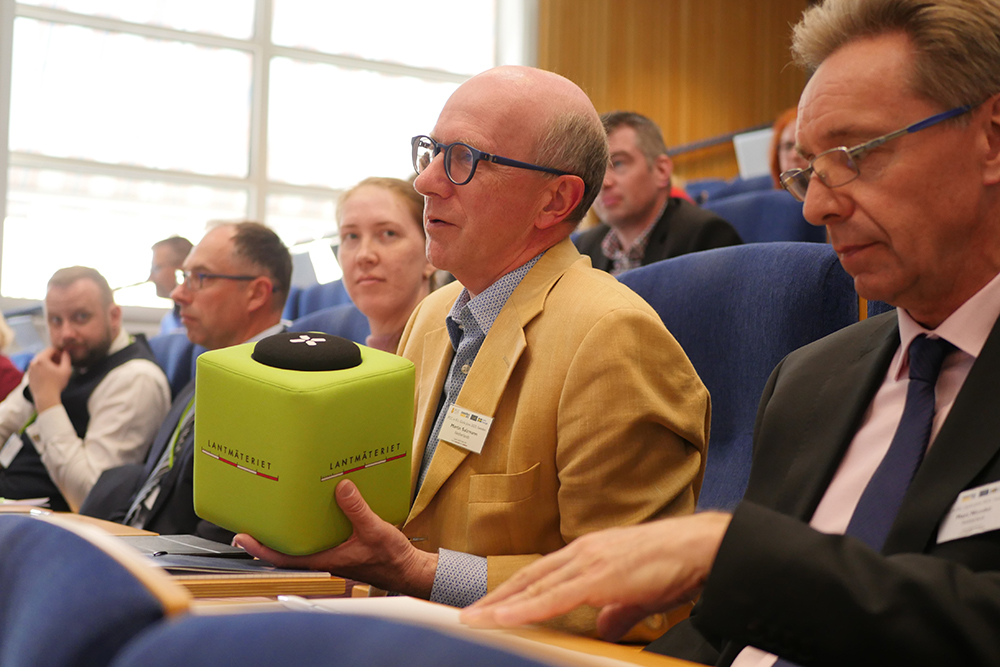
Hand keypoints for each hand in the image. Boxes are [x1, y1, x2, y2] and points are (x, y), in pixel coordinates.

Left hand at [27, 347, 72, 412]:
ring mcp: (30, 369)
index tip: (64, 358)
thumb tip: (66, 352)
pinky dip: (43, 370)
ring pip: (40, 362)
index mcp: (41, 359)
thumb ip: (66, 358)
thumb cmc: (57, 383)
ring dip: (48, 364)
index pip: (51, 349)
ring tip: (56, 371)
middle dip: (53, 358)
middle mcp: (33, 362)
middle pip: (44, 355)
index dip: (59, 352)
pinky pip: (37, 369)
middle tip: (61, 364)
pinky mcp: (29, 376)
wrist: (45, 397)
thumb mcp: (66, 370)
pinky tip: (50, 377)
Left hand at [233, 479, 437, 597]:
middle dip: (265, 543)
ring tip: (270, 523)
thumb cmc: (391, 559)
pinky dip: (303, 535)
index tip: (243, 537)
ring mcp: (330, 559)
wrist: (406, 571)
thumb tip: (342, 488)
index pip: (284, 558)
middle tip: (247, 528)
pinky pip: (313, 546)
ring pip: (298, 552)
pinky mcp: (338, 554)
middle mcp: (324, 562)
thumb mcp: (375, 530)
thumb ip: (357, 509)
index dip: (261, 548)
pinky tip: (304, 522)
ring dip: (283, 540)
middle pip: (285, 555)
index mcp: (326, 560)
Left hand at [460, 512, 731, 640]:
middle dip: (496, 598)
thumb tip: (605, 627)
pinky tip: (504, 618)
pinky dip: (525, 608)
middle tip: (466, 614)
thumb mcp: (638, 594)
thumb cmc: (674, 566)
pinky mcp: (599, 575)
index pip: (541, 574)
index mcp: (589, 554)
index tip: (489, 605)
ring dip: (501, 605)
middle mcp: (583, 552)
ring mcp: (589, 561)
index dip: (513, 590)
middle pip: (528, 578)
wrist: (701, 547)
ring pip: (533, 586)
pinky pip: (553, 597)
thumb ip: (616, 611)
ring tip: (473, 619)